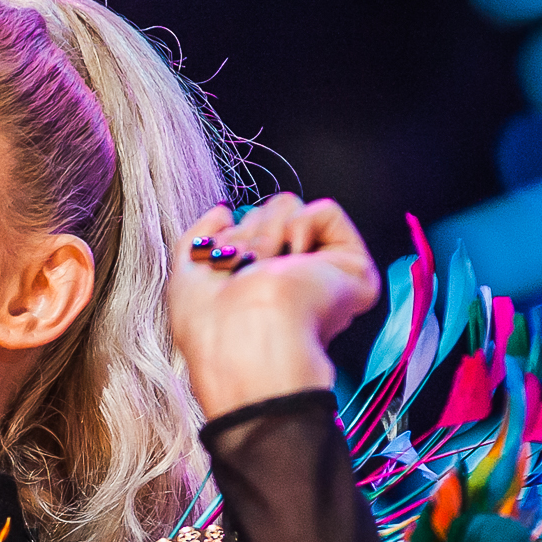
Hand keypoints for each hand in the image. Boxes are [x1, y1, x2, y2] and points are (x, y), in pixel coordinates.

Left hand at [167, 194, 381, 419]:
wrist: (246, 335)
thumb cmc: (212, 323)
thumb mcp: (186, 275)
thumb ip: (200, 239)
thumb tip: (223, 211)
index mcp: (253, 287)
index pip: (240, 232)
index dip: (224, 240)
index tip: (216, 262)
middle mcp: (289, 281)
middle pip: (261, 214)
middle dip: (245, 235)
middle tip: (245, 270)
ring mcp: (322, 276)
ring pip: (289, 207)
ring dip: (267, 232)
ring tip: (267, 269)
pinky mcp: (354, 268)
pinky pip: (325, 211)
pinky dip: (302, 226)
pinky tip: (295, 260)